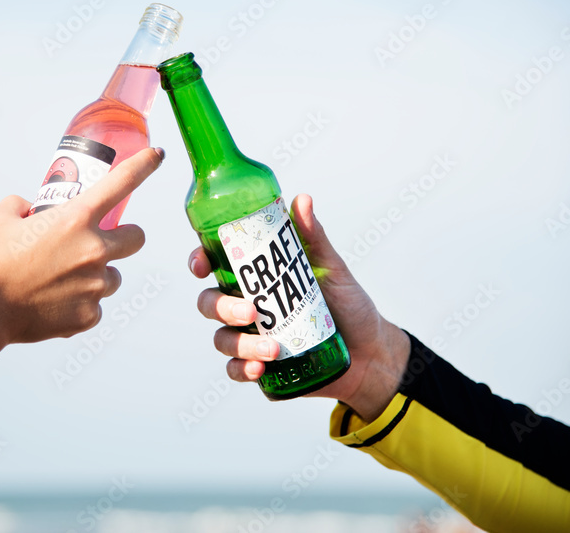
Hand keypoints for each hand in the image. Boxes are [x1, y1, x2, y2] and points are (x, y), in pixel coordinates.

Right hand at [0, 146, 164, 345]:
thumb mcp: (2, 218)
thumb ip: (22, 205)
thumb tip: (30, 209)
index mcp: (75, 218)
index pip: (121, 183)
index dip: (144, 166)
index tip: (159, 155)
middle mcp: (94, 250)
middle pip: (137, 237)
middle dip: (123, 237)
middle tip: (97, 243)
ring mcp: (94, 286)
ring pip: (114, 276)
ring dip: (97, 275)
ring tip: (61, 280)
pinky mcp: (88, 316)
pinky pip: (95, 306)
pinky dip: (79, 304)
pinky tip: (52, 303)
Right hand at [189, 193, 409, 420]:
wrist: (370, 353)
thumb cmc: (349, 306)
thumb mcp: (332, 269)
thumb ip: (313, 238)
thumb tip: (301, 199)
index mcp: (255, 277)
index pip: (214, 265)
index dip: (198, 261)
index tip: (202, 264)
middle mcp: (245, 306)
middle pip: (209, 302)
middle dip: (221, 307)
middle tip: (251, 311)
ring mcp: (249, 338)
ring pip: (221, 339)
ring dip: (240, 344)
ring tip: (273, 348)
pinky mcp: (259, 368)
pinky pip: (235, 370)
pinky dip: (242, 370)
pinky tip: (260, 369)